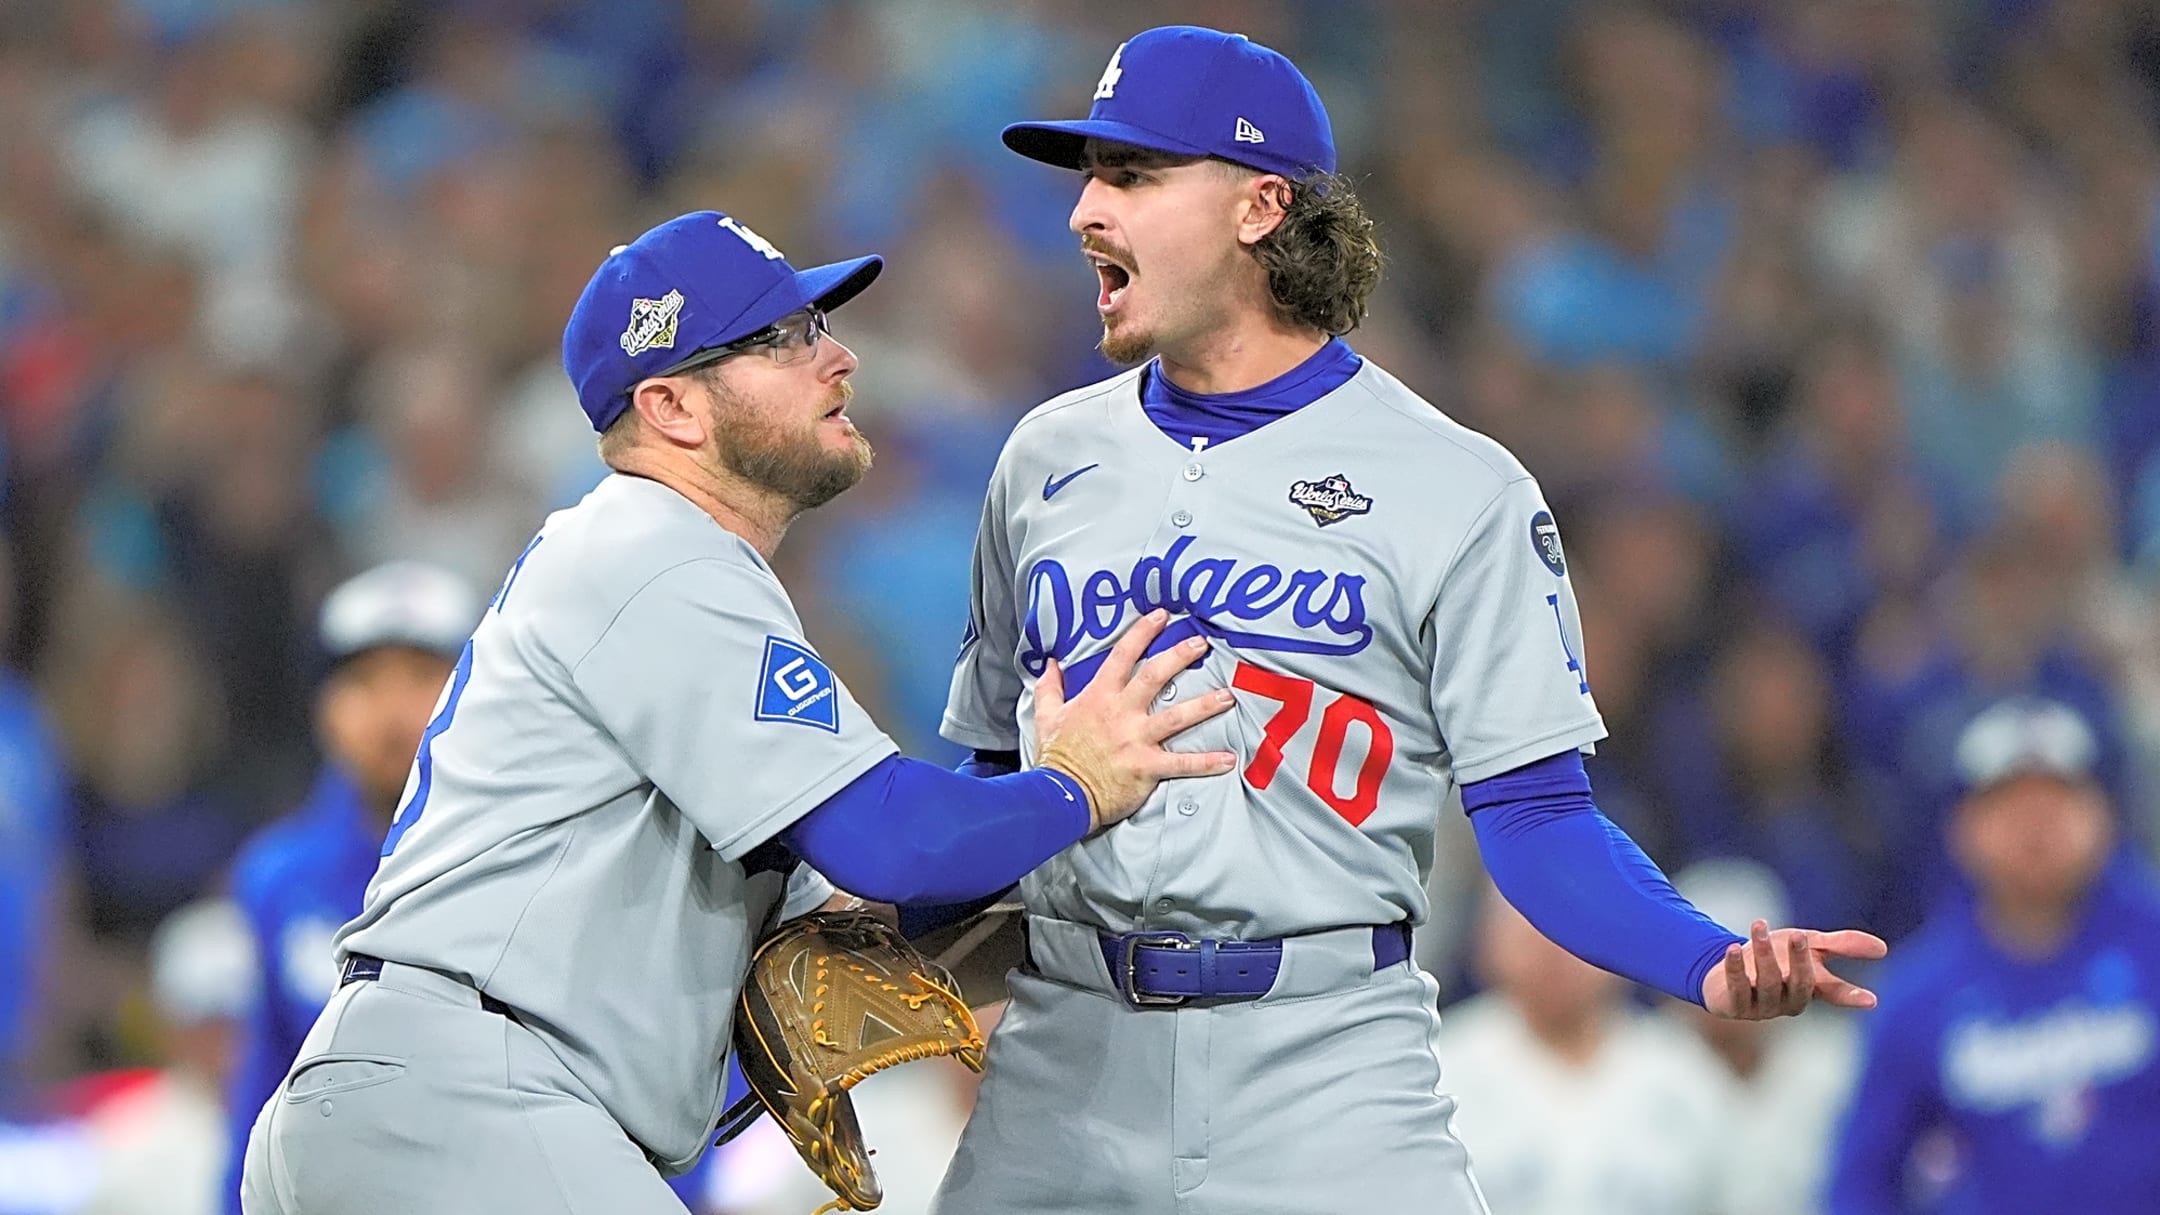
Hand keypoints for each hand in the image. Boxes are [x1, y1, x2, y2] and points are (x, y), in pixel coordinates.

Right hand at [1033, 609, 1237, 830]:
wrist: (1060, 795)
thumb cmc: (1056, 758)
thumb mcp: (1046, 716)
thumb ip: (1050, 688)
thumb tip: (1049, 665)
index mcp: (1099, 697)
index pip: (1123, 656)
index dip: (1142, 633)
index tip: (1160, 617)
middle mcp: (1121, 713)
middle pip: (1155, 676)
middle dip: (1180, 656)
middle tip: (1201, 644)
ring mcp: (1136, 739)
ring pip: (1177, 716)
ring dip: (1205, 705)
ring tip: (1227, 696)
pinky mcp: (1146, 767)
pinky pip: (1182, 763)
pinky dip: (1207, 762)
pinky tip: (1228, 759)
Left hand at [1701, 919, 1888, 1019]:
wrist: (1728, 968)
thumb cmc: (1777, 957)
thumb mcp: (1810, 945)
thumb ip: (1841, 945)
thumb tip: (1883, 948)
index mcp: (1811, 987)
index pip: (1835, 993)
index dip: (1851, 996)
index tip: (1871, 1000)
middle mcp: (1790, 1000)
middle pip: (1801, 984)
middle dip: (1800, 960)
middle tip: (1800, 936)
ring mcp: (1763, 1006)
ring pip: (1768, 983)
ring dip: (1764, 954)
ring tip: (1759, 926)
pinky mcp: (1735, 1005)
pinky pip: (1737, 987)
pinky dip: (1735, 967)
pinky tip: (1732, 948)